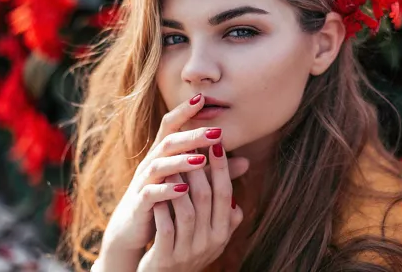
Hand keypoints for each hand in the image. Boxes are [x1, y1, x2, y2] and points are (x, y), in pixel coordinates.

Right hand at [94, 94, 248, 269]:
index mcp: (162, 154)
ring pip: (158, 165)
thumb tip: (246, 161)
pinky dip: (167, 190)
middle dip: (192, 136)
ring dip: (180, 162)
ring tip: (201, 160)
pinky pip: (150, 193)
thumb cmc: (165, 200)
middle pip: (169, 142)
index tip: (202, 97)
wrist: (132, 229)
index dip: (184, 111)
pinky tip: (183, 190)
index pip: (171, 126)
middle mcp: (151, 164)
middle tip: (216, 132)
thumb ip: (215, 171)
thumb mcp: (191, 182)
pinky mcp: (139, 203)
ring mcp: (143, 182)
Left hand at [136, 140, 242, 271]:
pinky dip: (162, 207)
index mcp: (222, 233)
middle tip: (191, 144)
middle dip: (199, 169)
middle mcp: (209, 242)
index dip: (221, 168)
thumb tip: (244, 175)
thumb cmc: (189, 249)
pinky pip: (166, 227)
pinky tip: (156, 191)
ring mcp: (188, 251)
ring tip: (172, 162)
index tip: (216, 143)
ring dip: (179, 184)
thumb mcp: (212, 233)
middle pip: (206, 198)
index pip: (225, 194)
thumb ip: (225, 208)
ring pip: (186, 210)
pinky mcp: (166, 258)